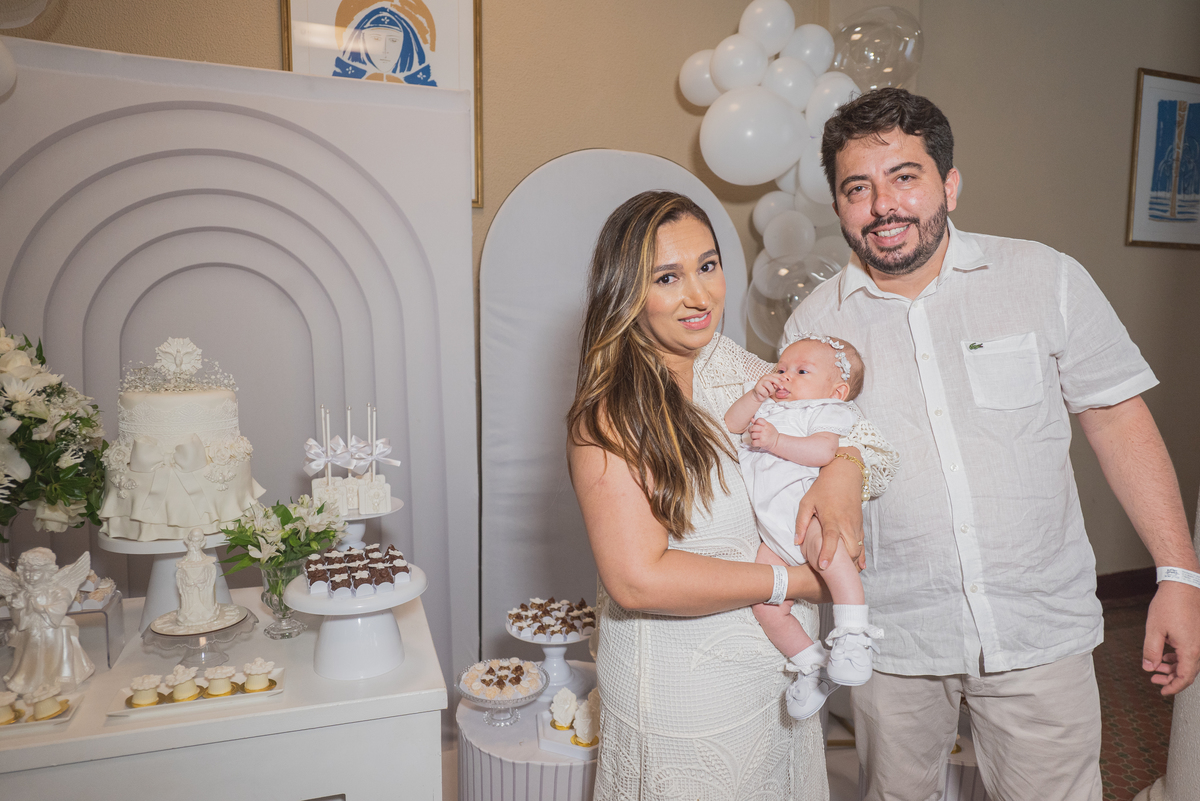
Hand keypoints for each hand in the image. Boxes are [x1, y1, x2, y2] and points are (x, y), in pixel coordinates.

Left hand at [748, 418, 779, 452]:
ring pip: (752, 435)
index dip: (756, 422)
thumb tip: (752, 419)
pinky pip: (753, 442)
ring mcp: (763, 437)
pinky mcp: (761, 443)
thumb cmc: (772, 433)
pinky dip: (753, 442)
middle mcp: (765, 430)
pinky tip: (756, 441)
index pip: (758, 420)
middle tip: (753, 431)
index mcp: (767, 425)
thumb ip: (760, 422)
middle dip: (751, 429)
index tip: (756, 425)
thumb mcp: (768, 425)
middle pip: (753, 427)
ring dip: (752, 436)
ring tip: (755, 437)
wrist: (776, 441)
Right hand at [753, 373, 781, 401]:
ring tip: (769, 393)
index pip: (775, 375)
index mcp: (769, 376)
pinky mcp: (757, 388)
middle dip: (778, 383)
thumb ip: (776, 384)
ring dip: (771, 390)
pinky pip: (764, 391)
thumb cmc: (767, 390)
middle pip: (772, 378)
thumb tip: (782, 384)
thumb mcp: (773, 386)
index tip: (785, 380)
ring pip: (769, 385)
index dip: (781, 377)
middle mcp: (764, 378)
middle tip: (782, 387)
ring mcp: (760, 382)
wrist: (758, 396)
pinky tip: (764, 394)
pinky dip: (766, 394)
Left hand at [796, 450, 864, 569]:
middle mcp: (847, 524)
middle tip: (831, 577)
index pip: (832, 539)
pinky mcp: (861, 526)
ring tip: (843, 577)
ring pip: (858, 550)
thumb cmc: (824, 488)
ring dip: (851, 563)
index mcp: (833, 518)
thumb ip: (802, 522)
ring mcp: (856, 526)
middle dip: (843, 565)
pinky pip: (862, 545)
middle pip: (850, 549)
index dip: (827, 553)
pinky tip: (858, 568)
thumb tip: (797, 542)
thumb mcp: (807, 501)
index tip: (823, 567)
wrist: (845, 474)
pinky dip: (860, 557)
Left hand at [1143, 580, 1199, 694]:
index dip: (1173, 687)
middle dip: (1170, 678)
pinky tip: (1166, 655)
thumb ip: (1151, 652)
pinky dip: (1178, 657)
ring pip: (1189, 662)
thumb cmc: (1170, 604)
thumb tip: (1149, 667)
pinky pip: (1190, 651)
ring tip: (1157, 667)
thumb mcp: (1154, 630)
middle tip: (1154, 680)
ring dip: (1173, 667)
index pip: (1185, 678)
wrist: (1182, 584)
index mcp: (1191, 650)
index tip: (1162, 692)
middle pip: (1188, 671)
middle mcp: (1199, 647)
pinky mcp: (1198, 633)